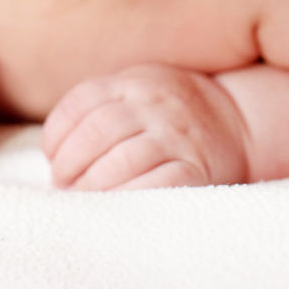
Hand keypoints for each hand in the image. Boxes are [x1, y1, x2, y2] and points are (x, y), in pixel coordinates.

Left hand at [41, 62, 247, 190]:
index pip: (81, 102)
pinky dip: (127, 197)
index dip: (57, 133)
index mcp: (133, 81)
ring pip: (121, 160)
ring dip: (92, 185)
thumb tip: (55, 143)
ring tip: (81, 198)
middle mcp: (153, 104)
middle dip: (69, 164)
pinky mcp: (195, 168)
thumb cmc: (173, 108)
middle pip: (96, 132)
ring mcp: (175, 135)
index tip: (51, 156)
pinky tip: (113, 206)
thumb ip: (104, 101)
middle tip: (62, 184)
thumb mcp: (139, 85)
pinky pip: (155, 185)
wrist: (238, 119)